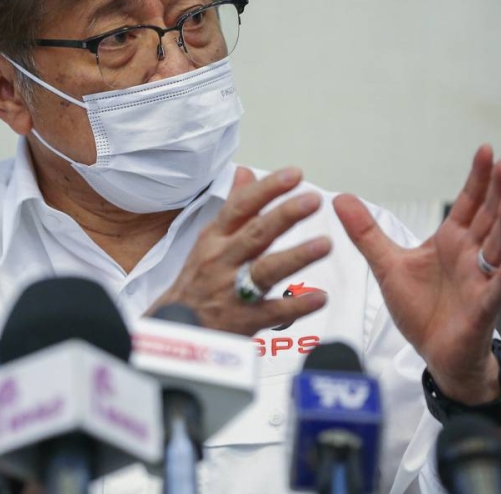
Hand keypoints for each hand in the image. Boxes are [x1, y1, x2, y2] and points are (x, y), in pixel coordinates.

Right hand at [148, 166, 331, 335]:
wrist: (176, 327)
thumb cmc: (198, 279)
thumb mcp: (209, 238)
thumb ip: (233, 206)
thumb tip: (245, 173)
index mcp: (216, 237)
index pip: (241, 206)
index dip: (267, 189)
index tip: (294, 174)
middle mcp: (223, 260)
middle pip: (256, 234)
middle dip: (285, 215)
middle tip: (313, 201)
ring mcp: (232, 290)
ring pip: (265, 270)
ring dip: (296, 256)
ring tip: (325, 245)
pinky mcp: (244, 320)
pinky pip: (273, 312)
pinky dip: (296, 306)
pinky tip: (319, 297)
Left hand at [333, 145, 500, 403]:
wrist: (435, 354)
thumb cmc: (420, 308)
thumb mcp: (387, 264)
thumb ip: (367, 233)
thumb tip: (341, 198)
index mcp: (452, 241)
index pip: (469, 203)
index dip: (478, 178)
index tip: (487, 150)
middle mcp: (472, 256)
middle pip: (489, 218)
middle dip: (498, 191)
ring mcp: (480, 282)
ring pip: (498, 249)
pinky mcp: (481, 310)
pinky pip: (495, 293)